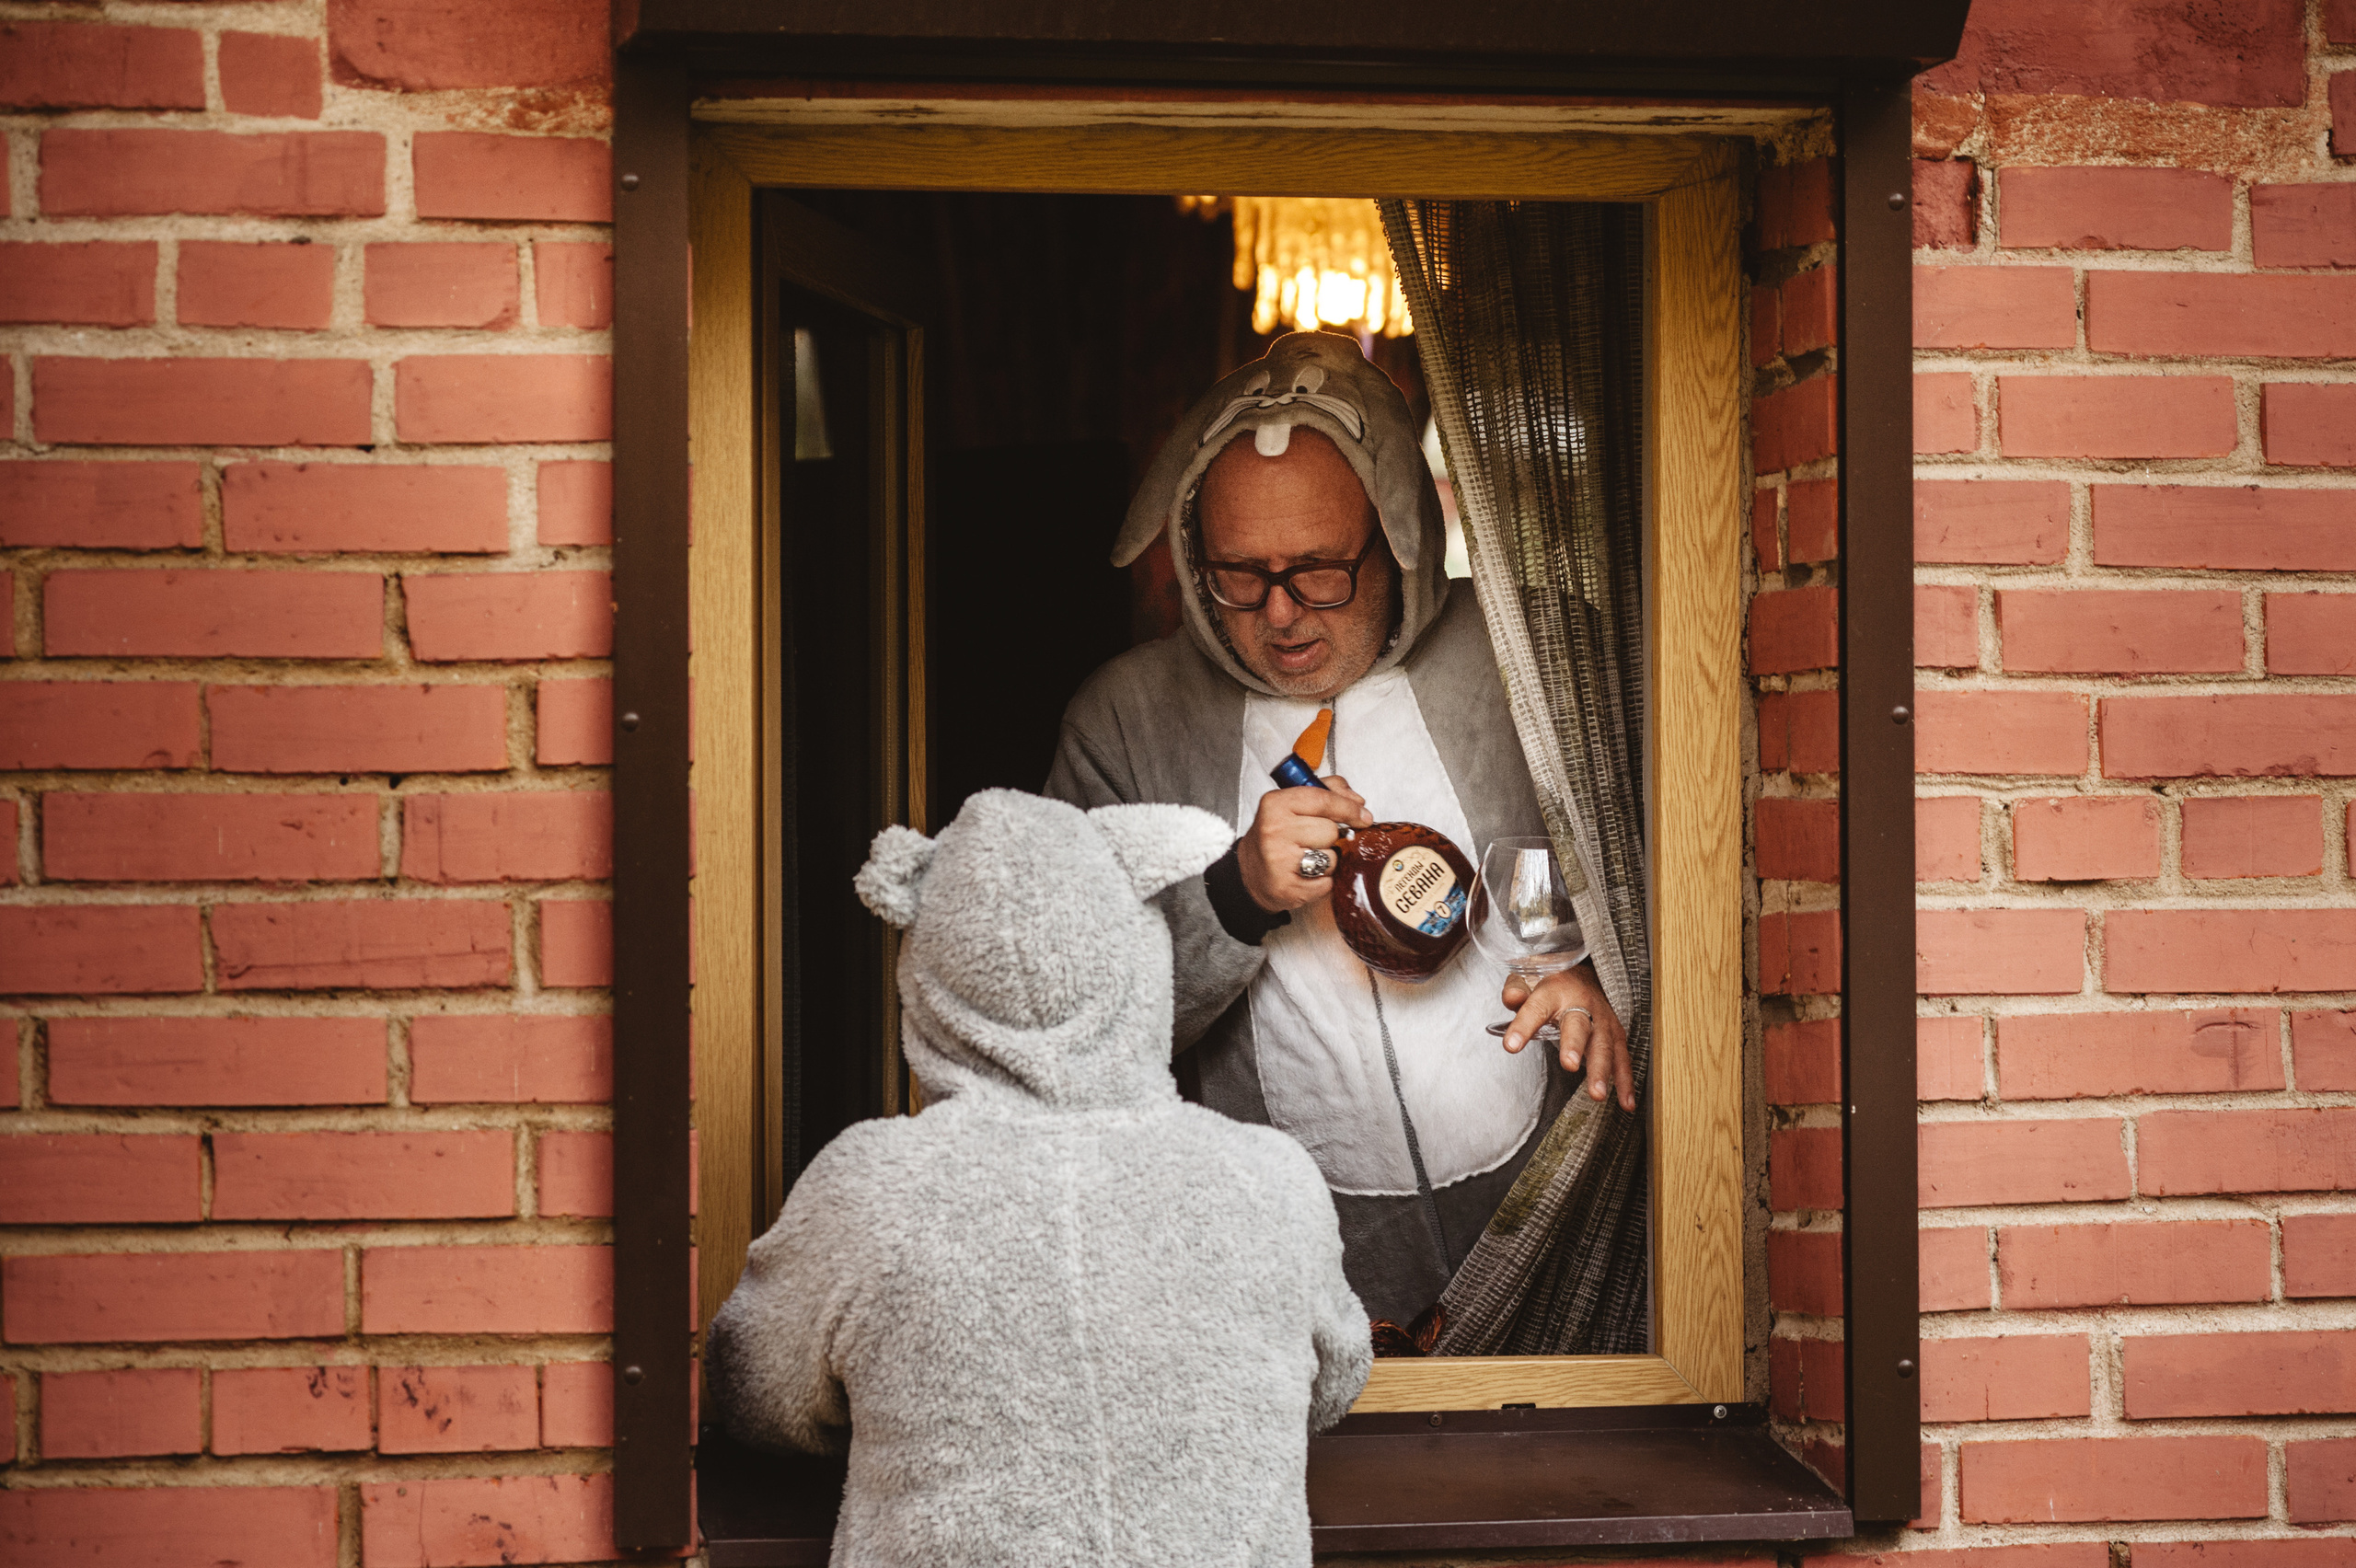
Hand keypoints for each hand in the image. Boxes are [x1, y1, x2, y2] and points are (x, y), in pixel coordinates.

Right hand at [1236, 776, 1373, 912]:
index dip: (1349, 808)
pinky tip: (1306, 875)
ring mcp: (1279, 861)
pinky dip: (1322, 881)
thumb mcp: (1293, 804)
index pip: (1323, 800)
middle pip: (1331, 830)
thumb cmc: (1276, 836)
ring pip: (1331, 858)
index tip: (1363, 815)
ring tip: (1307, 858)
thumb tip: (1357, 801)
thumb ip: (1327, 792)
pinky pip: (1326, 883)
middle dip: (1330, 837)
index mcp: (1275, 804)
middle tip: (1313, 840)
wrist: (1250, 872)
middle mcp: (1274, 830)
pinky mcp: (1287, 888)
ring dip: (1327, 860)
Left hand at [1499, 964, 1634, 1111]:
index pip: (1536, 1008)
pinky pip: (1622, 1058)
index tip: (1511, 1045)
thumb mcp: (1528, 978)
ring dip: (1602, 1070)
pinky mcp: (1615, 1034)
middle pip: (1578, 1025)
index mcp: (1554, 991)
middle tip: (1569, 1064)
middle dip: (1575, 1045)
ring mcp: (1602, 1020)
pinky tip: (1626, 1102)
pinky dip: (1625, 1081)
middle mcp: (1582, 1004)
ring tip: (1597, 1094)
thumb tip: (1512, 998)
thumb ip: (1516, 989)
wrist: (1584, 976)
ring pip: (1604, 1045)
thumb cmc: (1552, 984)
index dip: (1524, 1026)